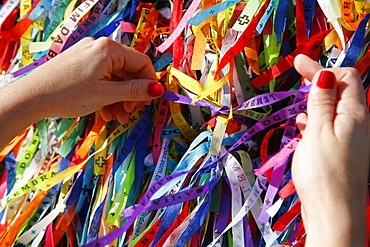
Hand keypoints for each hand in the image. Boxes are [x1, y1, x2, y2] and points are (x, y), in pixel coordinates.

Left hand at [19, 37, 162, 122]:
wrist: (32, 97)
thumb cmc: (69, 94)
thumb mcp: (107, 94)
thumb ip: (135, 91)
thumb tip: (158, 89)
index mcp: (109, 49)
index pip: (141, 63)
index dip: (149, 83)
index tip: (148, 102)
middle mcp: (100, 48)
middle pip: (128, 71)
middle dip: (131, 95)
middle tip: (129, 113)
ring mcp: (88, 55)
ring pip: (115, 77)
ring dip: (119, 98)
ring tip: (115, 117)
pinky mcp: (80, 64)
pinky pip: (102, 78)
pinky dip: (106, 94)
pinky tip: (104, 111)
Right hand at [292, 54, 368, 245]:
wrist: (334, 213)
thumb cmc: (324, 172)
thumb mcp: (318, 131)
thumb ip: (321, 102)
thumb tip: (325, 74)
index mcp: (354, 114)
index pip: (344, 77)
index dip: (321, 67)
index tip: (297, 62)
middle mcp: (356, 124)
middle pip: (341, 91)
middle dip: (320, 80)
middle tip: (299, 73)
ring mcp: (349, 139)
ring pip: (333, 110)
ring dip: (316, 101)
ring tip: (299, 101)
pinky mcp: (340, 152)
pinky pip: (329, 127)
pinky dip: (315, 120)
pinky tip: (303, 126)